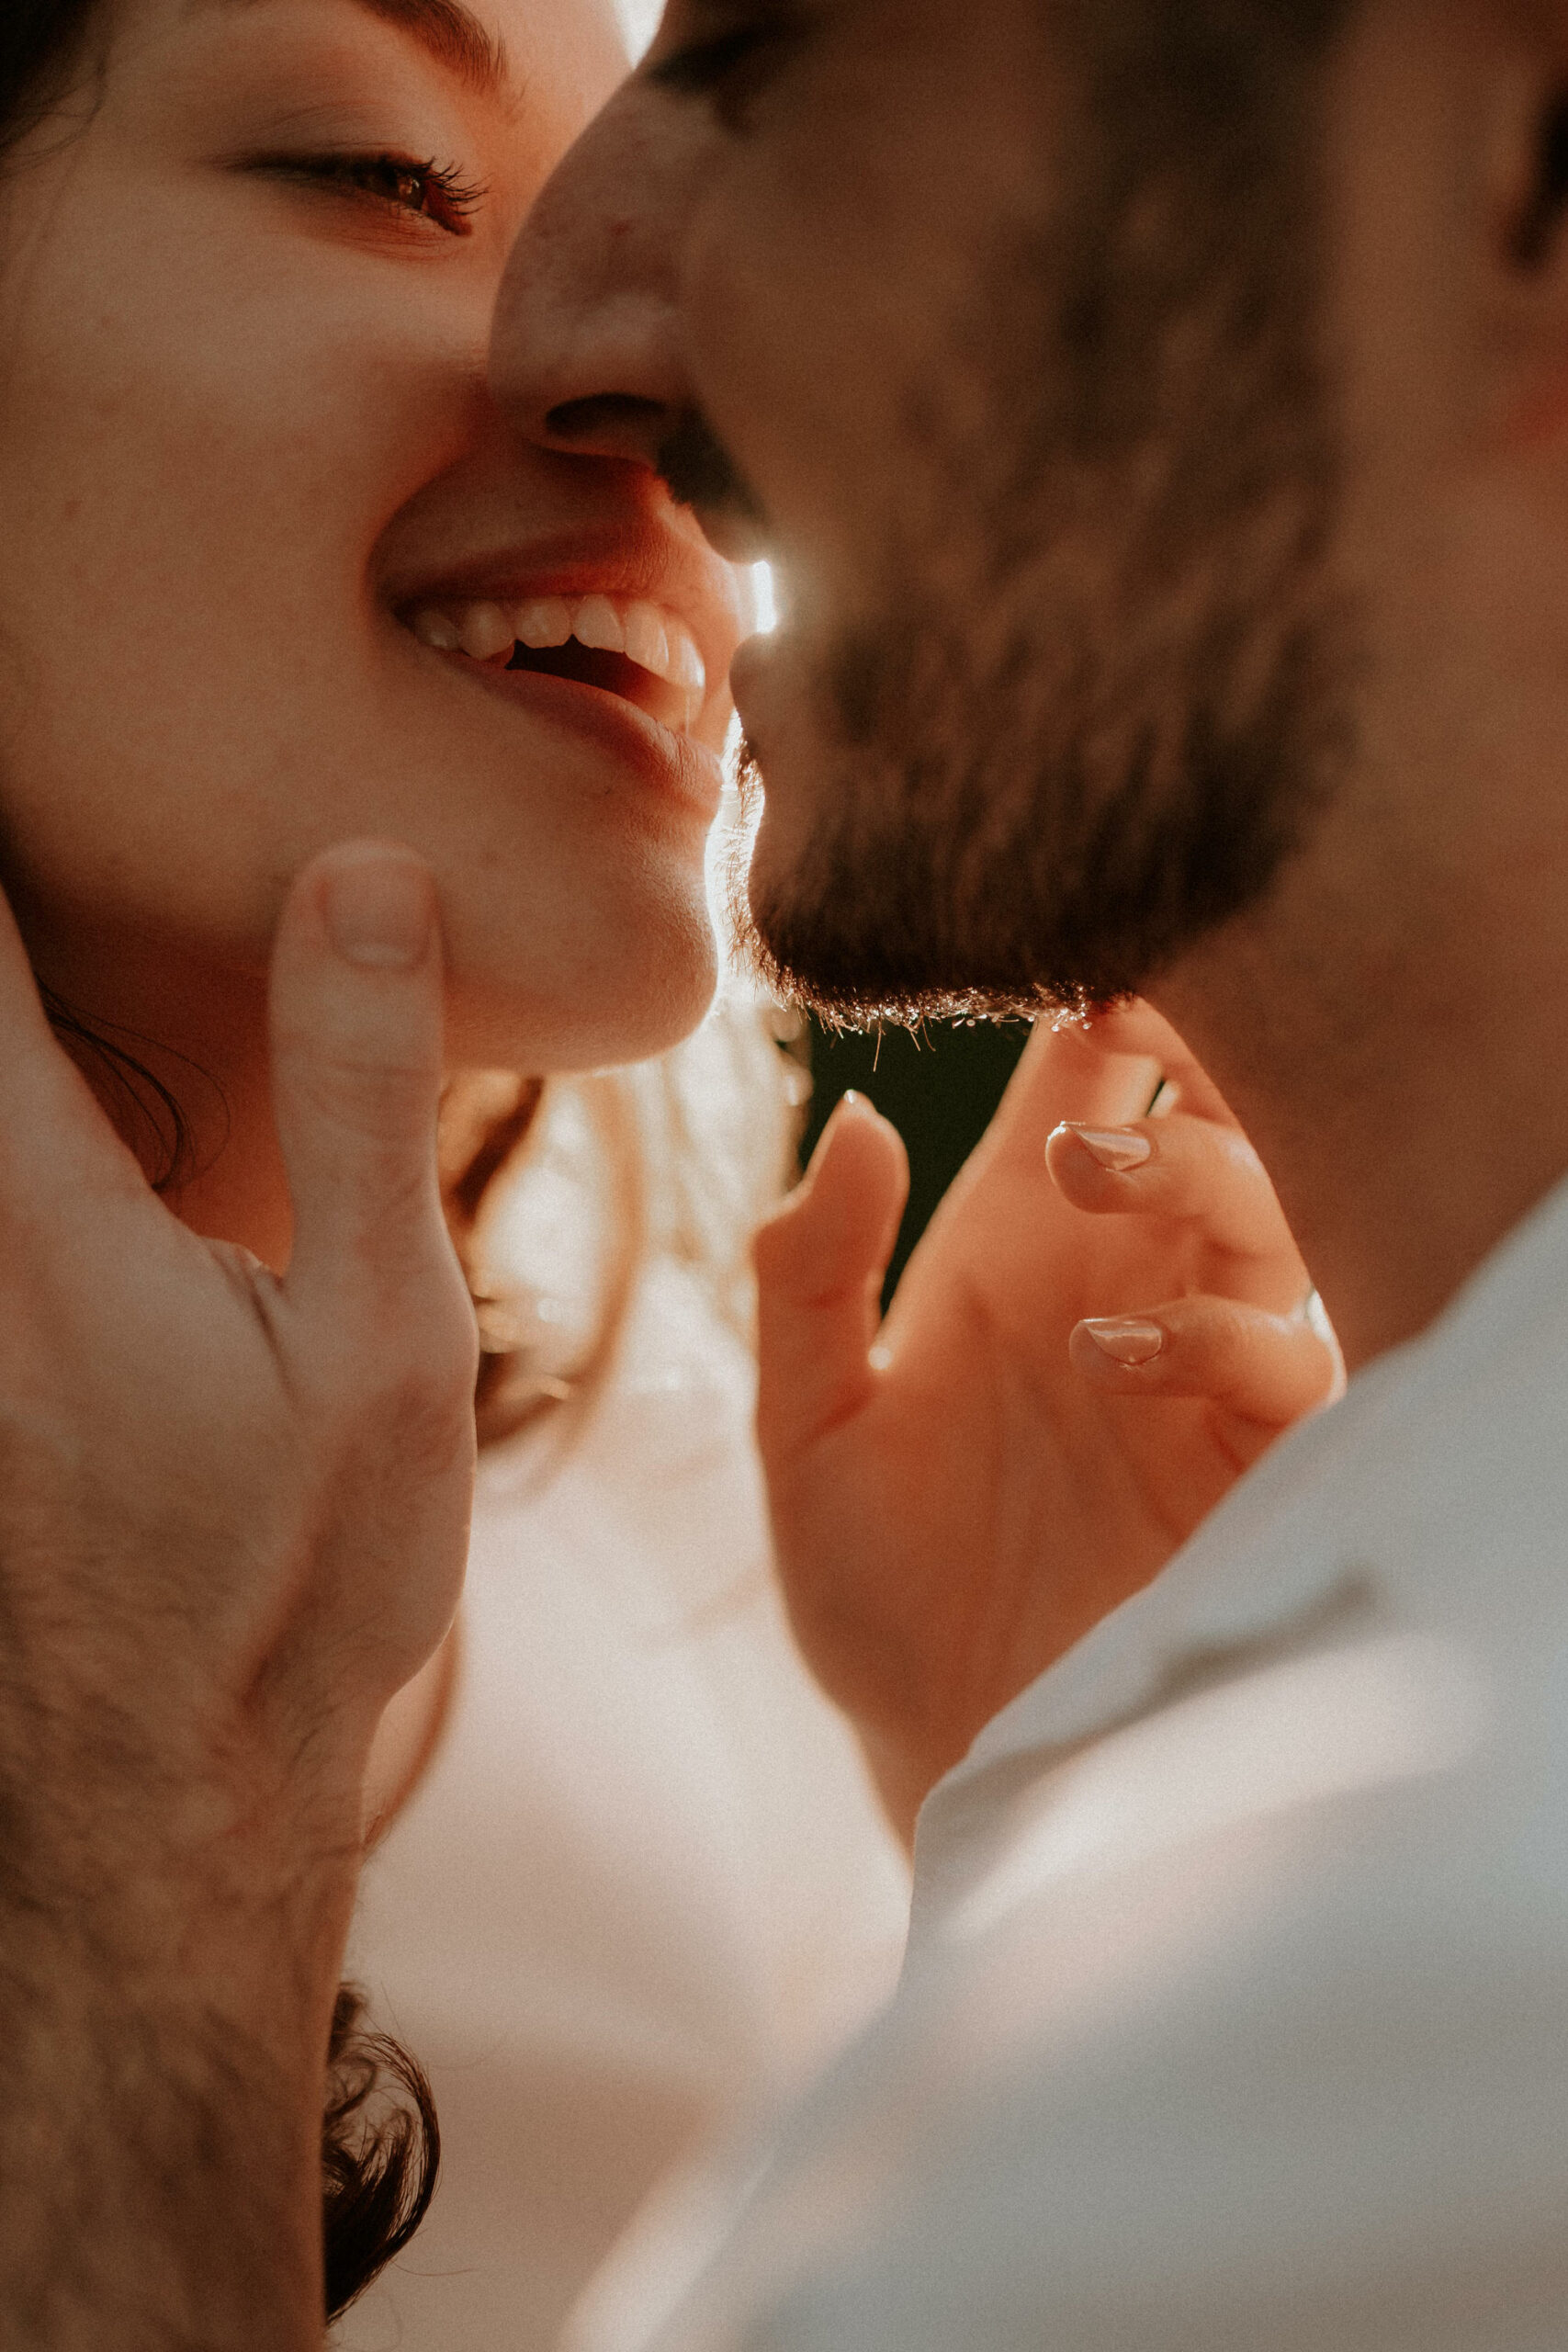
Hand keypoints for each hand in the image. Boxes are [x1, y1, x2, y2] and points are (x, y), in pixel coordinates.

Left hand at [0, 843, 476, 2345]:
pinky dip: (16, 1083)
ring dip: (11, 1000)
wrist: (164, 1800)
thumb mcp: (377, 1342)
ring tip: (47, 918)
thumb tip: (357, 867)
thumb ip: (359, 1090)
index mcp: (33, 1208)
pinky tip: (52, 1073)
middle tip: (37, 717)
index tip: (17, 662)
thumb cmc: (294, 1584)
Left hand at [754, 1004, 1337, 1843]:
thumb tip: (855, 1118)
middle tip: (1133, 1004)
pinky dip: (1211, 1328)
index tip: (1067, 929)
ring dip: (1189, 1164)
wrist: (943, 1741)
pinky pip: (1280, 1350)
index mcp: (1015, 1236)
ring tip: (1088, 1181)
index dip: (1086, 990)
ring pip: (1261, 1199)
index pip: (1080, 1070)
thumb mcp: (804, 1427)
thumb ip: (808, 1274)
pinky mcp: (1248, 1457)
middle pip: (1199, 1103)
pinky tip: (1107, 1356)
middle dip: (1185, 1036)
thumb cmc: (872, 1582)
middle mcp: (1120, 1274)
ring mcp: (1193, 1358)